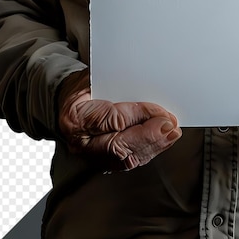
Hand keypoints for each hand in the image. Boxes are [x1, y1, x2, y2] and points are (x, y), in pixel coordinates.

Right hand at [57, 69, 181, 171]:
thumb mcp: (96, 77)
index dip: (141, 116)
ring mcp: (91, 156)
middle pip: (120, 145)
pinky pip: (129, 160)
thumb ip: (117, 84)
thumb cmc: (84, 87)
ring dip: (153, 145)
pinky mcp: (103, 161)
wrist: (67, 101)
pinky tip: (162, 141)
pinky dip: (148, 150)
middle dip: (150, 137)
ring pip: (127, 157)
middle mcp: (81, 143)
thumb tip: (148, 89)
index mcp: (75, 118)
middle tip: (170, 127)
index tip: (161, 112)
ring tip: (171, 133)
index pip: (114, 120)